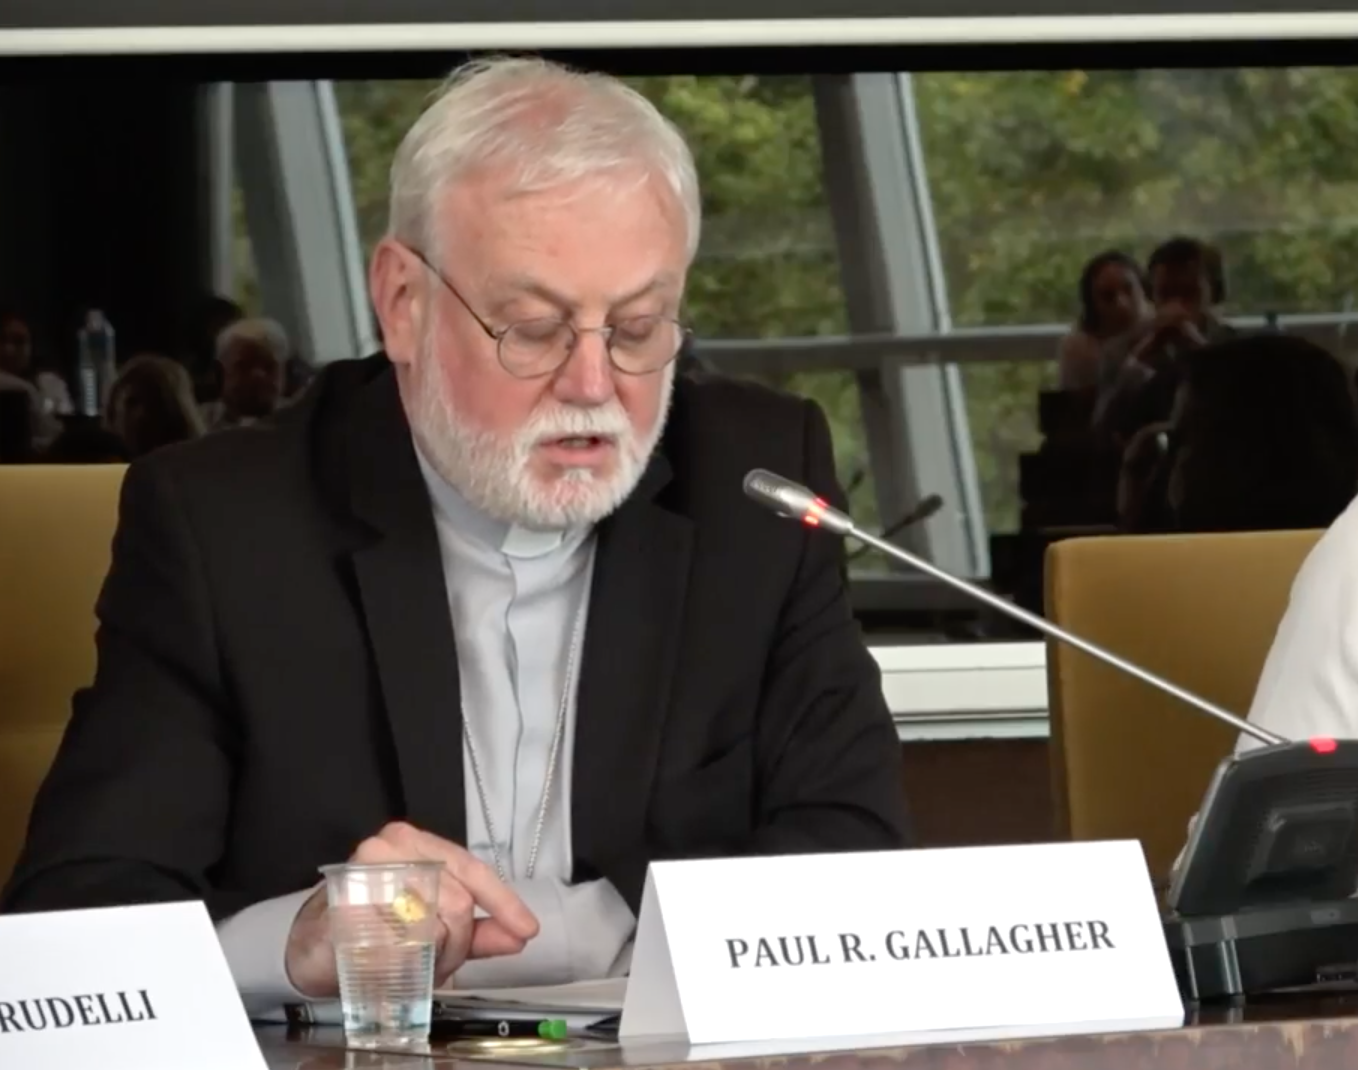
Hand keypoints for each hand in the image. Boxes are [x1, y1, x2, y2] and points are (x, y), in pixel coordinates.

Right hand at [284, 821, 539, 997]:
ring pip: (431, 924)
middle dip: (460, 942)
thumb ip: (478, 930)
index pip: (472, 868)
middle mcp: (389, 848)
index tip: (526, 929)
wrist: (310, 944)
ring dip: (435, 955)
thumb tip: (519, 935)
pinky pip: (396, 944)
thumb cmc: (374, 927)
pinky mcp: (343, 908)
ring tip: (419, 962)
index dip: (503, 902)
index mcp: (415, 841)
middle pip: (457, 901)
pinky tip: (396, 962)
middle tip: (446, 961)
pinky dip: (404, 963)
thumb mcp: (434, 925)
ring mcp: (363, 874)